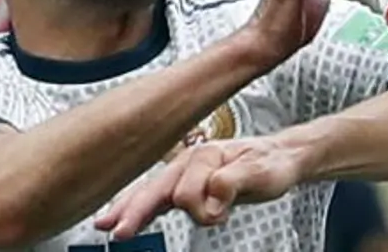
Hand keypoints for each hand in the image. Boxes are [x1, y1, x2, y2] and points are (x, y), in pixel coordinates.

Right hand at [95, 138, 300, 237]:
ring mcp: (183, 174)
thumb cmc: (271, 163)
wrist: (280, 159)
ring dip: (129, 209)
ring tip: (106, 224)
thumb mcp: (261, 172)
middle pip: (155, 188)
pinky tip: (119, 219)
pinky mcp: (184, 187)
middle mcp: (189, 162)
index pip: (188, 190)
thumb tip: (212, 195)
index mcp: (204, 155)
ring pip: (149, 193)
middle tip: (119, 230)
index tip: (220, 214)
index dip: (205, 206)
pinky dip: (137, 208)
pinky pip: (155, 199)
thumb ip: (234, 182)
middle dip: (136, 209)